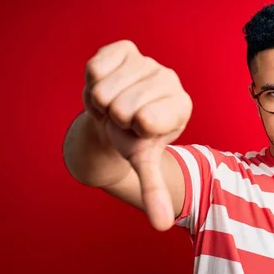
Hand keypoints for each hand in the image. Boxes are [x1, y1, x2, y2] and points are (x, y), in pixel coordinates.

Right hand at [83, 40, 191, 230]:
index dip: (132, 130)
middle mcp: (171, 80)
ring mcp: (149, 61)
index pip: (146, 119)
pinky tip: (108, 85)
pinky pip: (96, 67)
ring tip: (114, 104)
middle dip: (114, 118)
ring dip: (101, 102)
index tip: (139, 130)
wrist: (114, 114)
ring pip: (104, 88)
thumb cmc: (134, 137)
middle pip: (121, 106)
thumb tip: (163, 225)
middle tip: (123, 118)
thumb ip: (156, 190)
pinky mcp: (126, 48)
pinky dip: (92, 82)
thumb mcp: (144, 162)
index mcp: (182, 106)